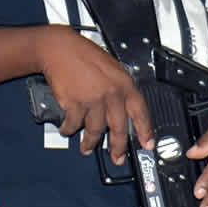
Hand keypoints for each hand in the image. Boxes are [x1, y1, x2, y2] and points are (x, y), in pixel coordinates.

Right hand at [36, 25, 152, 164]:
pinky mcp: (74, 104)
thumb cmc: (85, 56)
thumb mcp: (113, 68)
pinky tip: (67, 130)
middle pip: (119, 128)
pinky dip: (69, 130)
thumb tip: (124, 109)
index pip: (141, 112)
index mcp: (125, 84)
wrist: (59, 49)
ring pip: (96, 130)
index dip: (146, 130)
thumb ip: (120, 89)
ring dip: (90, 142)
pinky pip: (74, 125)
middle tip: (117, 158)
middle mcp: (112, 94)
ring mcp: (93, 100)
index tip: (148, 144)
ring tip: (87, 148)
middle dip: (118, 147)